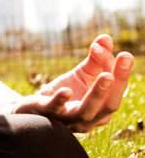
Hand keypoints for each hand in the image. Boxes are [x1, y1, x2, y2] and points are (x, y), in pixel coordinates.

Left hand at [14, 33, 134, 132]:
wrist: (32, 109)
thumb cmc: (64, 93)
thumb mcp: (82, 74)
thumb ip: (96, 59)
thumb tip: (106, 38)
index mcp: (101, 109)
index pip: (115, 93)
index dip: (122, 74)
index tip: (126, 55)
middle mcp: (88, 119)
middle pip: (108, 105)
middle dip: (117, 84)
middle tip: (124, 60)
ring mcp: (68, 118)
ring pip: (86, 112)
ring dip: (97, 93)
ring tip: (106, 76)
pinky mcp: (47, 112)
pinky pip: (55, 109)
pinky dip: (61, 100)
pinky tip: (66, 90)